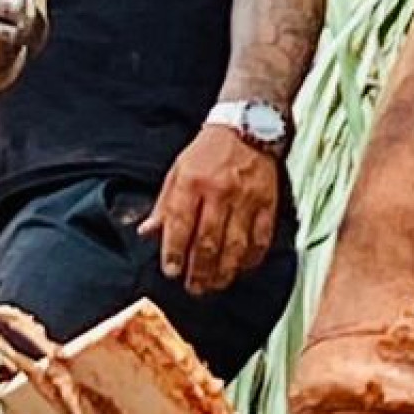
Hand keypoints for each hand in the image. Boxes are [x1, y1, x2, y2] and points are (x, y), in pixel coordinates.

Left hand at [140, 123, 282, 296]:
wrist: (248, 126)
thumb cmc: (208, 151)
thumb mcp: (178, 170)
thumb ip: (163, 204)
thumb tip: (146, 232)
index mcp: (192, 181)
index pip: (180, 224)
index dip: (174, 253)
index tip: (171, 271)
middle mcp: (219, 191)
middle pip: (207, 242)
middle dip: (198, 271)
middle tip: (193, 287)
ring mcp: (246, 199)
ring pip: (234, 246)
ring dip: (223, 272)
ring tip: (214, 285)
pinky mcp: (268, 204)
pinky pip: (261, 240)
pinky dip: (250, 259)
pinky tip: (240, 269)